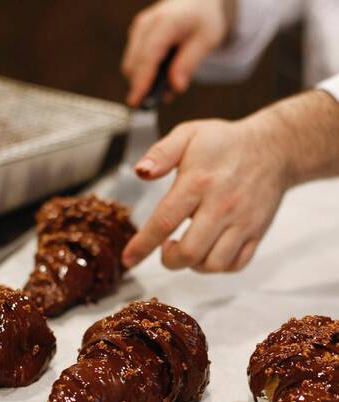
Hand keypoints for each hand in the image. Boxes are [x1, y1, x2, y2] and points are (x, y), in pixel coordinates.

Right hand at [122, 0, 235, 106]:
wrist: (197, 3)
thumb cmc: (203, 21)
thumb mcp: (206, 41)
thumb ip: (189, 63)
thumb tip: (176, 87)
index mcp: (167, 22)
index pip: (150, 54)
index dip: (142, 79)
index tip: (138, 100)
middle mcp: (147, 23)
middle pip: (135, 63)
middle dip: (142, 86)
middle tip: (160, 102)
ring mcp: (139, 28)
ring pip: (131, 65)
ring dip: (144, 82)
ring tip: (166, 92)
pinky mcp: (136, 35)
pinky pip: (134, 61)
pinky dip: (144, 75)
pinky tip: (161, 81)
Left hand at [122, 116, 289, 271]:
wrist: (273, 148)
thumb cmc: (225, 143)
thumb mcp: (189, 134)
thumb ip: (161, 153)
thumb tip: (140, 172)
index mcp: (198, 182)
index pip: (165, 221)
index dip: (143, 245)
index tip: (128, 258)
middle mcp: (221, 206)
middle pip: (190, 252)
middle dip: (169, 259)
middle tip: (166, 247)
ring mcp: (242, 222)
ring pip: (213, 264)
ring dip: (193, 265)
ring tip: (188, 248)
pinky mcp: (257, 232)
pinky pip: (236, 264)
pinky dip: (218, 266)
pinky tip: (209, 251)